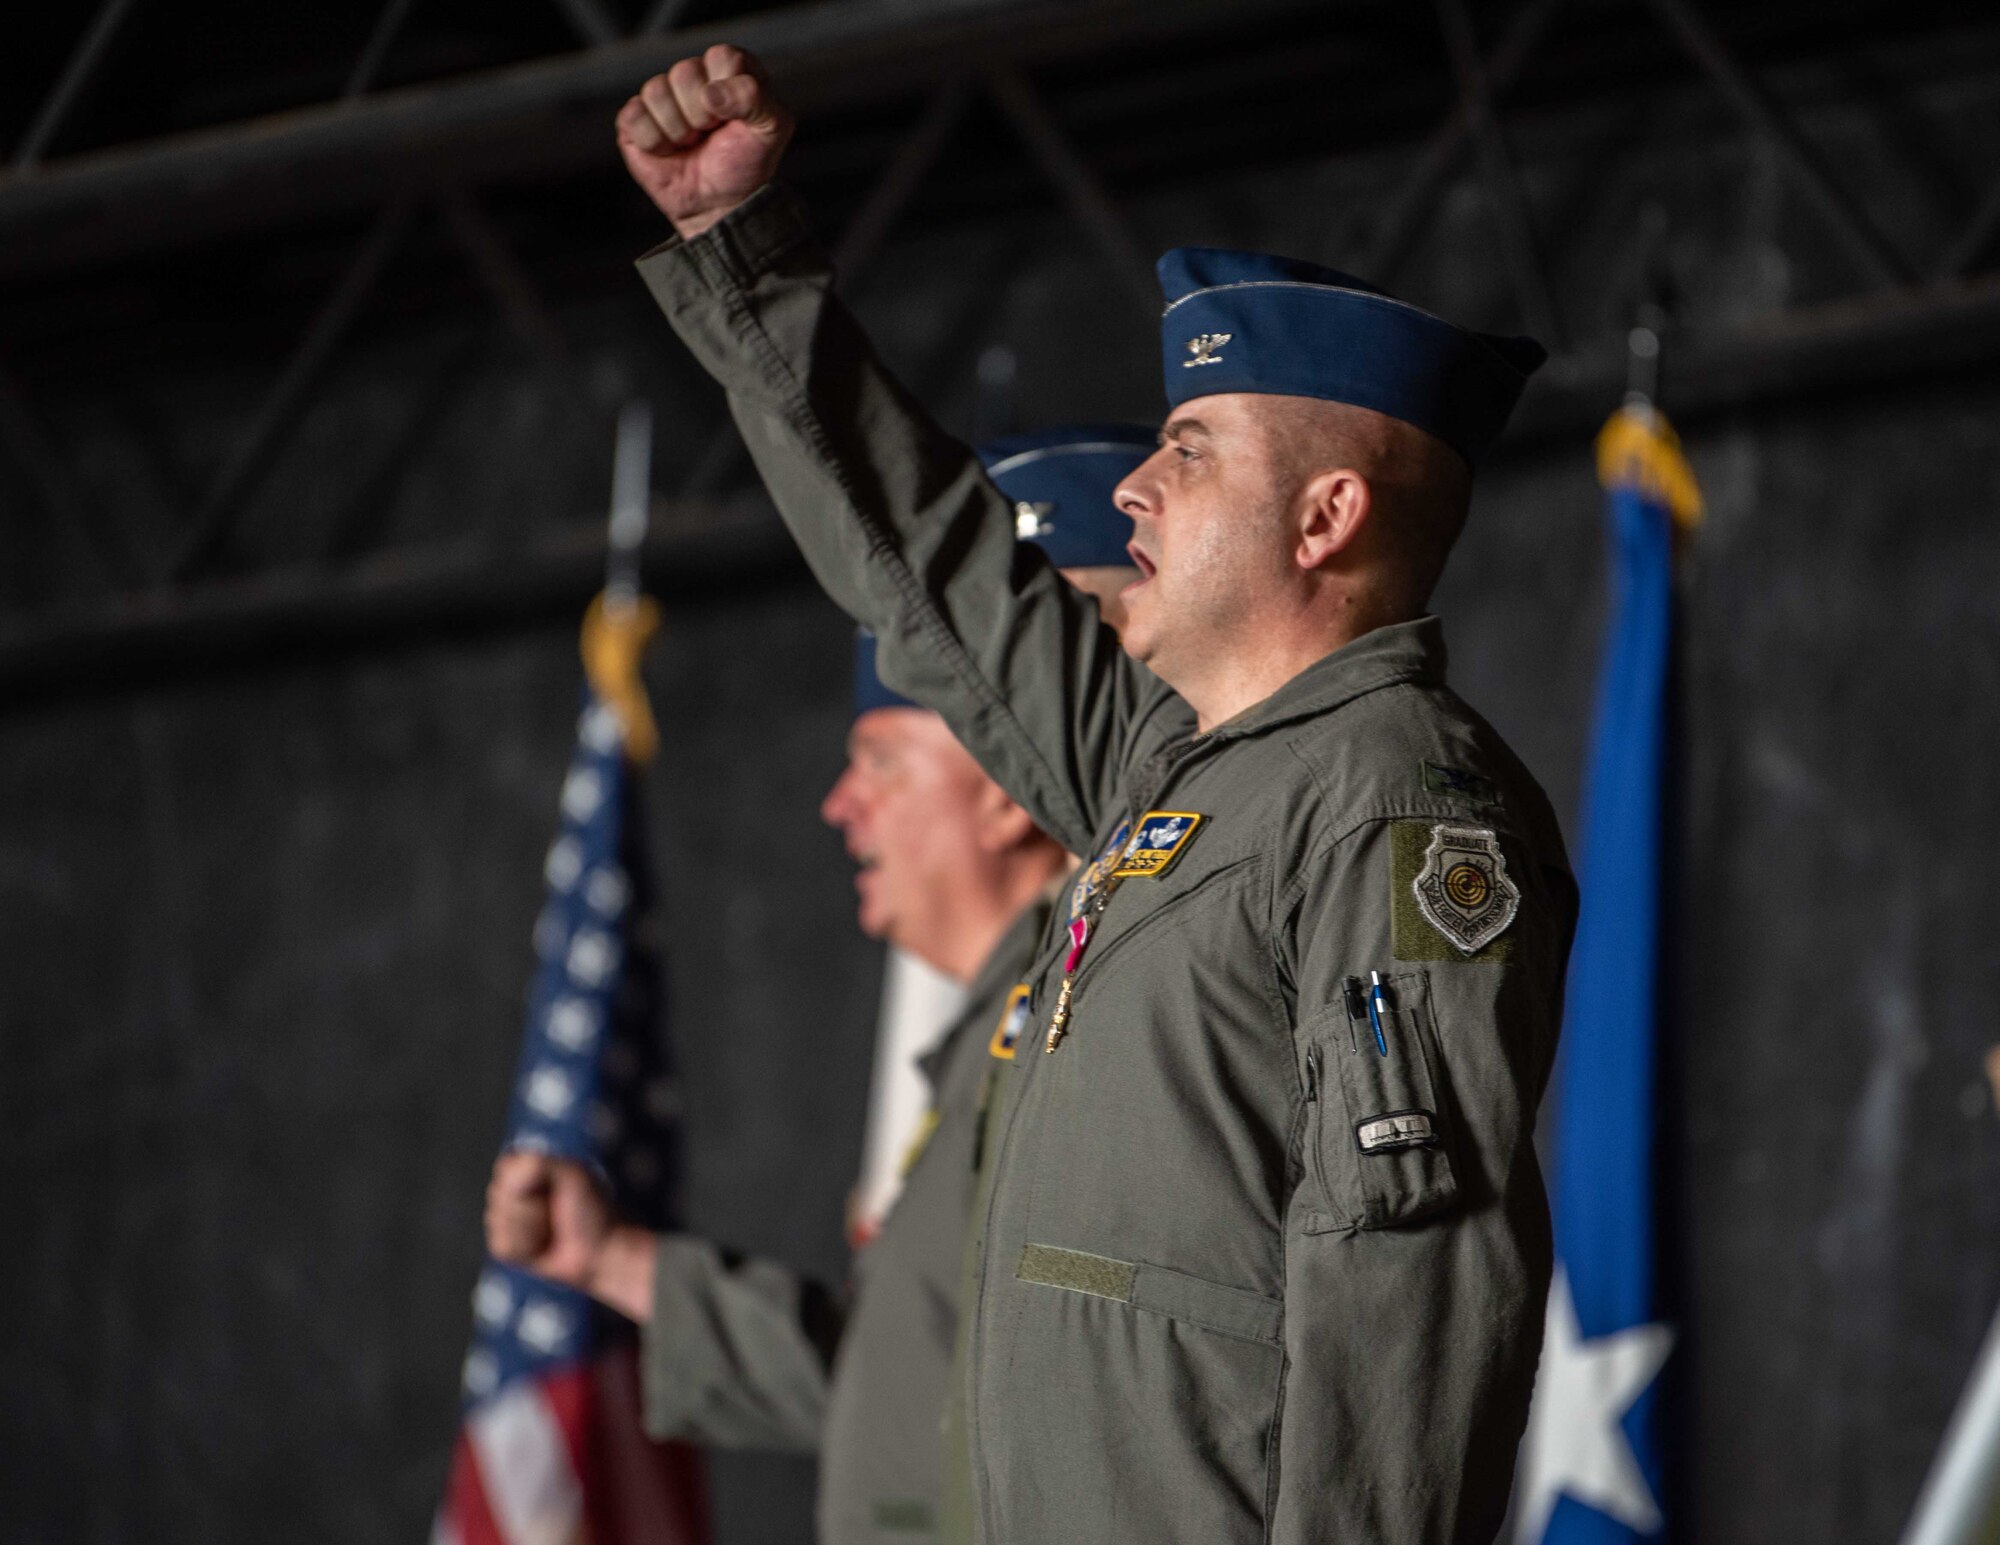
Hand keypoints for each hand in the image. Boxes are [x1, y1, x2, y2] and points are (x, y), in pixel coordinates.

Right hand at [485, 1150, 610, 1288]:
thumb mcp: (572, 1175)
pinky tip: (543, 1248)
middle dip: (531, 1207)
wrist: (600, 1251)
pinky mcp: (506, 1246)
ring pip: (498, 1222)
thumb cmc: (591, 1209)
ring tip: (553, 1231)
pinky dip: (526, 1249)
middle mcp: (513, 1191)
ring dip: (532, 1229)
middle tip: (557, 1211)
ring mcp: (507, 1219)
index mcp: (528, 1167)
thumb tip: (508, 1177)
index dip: (527, 1179)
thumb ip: (538, 1166)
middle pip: (499, 1196)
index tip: (554, 1186)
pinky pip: (503, 1246)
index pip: (506, 1167)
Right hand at [616, 44, 793, 238]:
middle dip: (701, 114)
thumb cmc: (745, 164)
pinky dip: (654, 142)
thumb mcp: (772, 129)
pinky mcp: (635, 118)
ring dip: (679, 130)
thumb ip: (756, 99)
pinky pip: (634, 115)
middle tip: (710, 133)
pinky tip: (668, 151)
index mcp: (728, 70)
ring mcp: (662, 96)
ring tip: (691, 143)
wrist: (718, 205)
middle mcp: (694, 77)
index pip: (722, 57)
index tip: (735, 117)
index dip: (727, 90)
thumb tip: (710, 93)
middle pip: (685, 72)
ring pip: (656, 91)